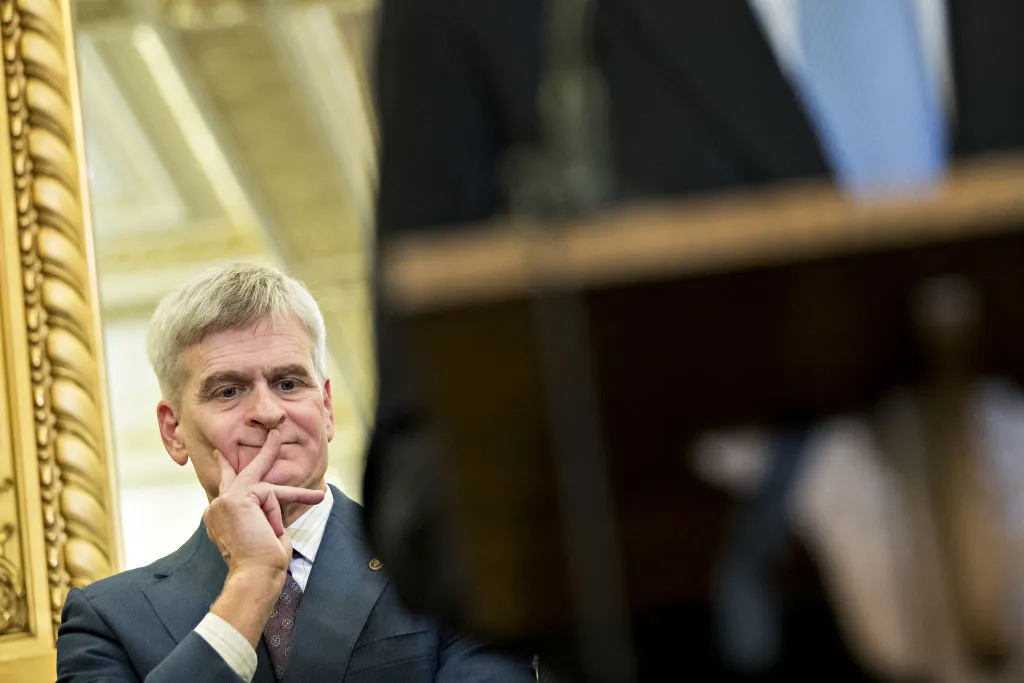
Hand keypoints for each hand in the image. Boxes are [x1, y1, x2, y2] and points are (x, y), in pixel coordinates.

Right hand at [204, 429, 324, 576]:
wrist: (256, 574)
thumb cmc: (264, 562)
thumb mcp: (264, 532)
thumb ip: (263, 513)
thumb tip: (271, 500)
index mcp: (220, 517)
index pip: (225, 488)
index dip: (227, 470)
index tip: (220, 456)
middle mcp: (218, 508)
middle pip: (238, 474)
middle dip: (263, 452)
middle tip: (275, 433)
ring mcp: (224, 502)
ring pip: (265, 488)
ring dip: (290, 495)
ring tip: (312, 486)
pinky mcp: (236, 499)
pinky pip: (270, 494)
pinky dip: (277, 513)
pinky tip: (274, 530)